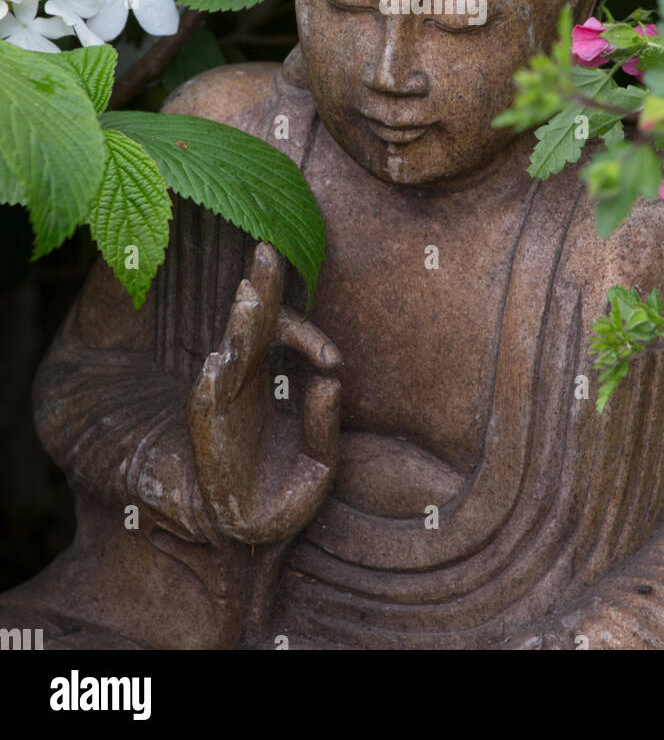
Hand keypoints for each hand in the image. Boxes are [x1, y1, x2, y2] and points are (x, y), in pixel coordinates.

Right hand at [188, 242, 340, 543]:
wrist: (253, 537)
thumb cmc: (285, 491)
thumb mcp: (322, 462)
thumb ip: (326, 422)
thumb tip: (333, 381)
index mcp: (265, 377)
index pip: (282, 332)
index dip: (306, 332)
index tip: (335, 360)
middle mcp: (241, 383)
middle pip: (249, 324)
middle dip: (260, 286)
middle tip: (267, 247)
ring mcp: (222, 406)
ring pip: (229, 353)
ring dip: (239, 325)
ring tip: (248, 293)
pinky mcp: (211, 438)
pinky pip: (208, 404)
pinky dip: (215, 382)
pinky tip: (221, 360)